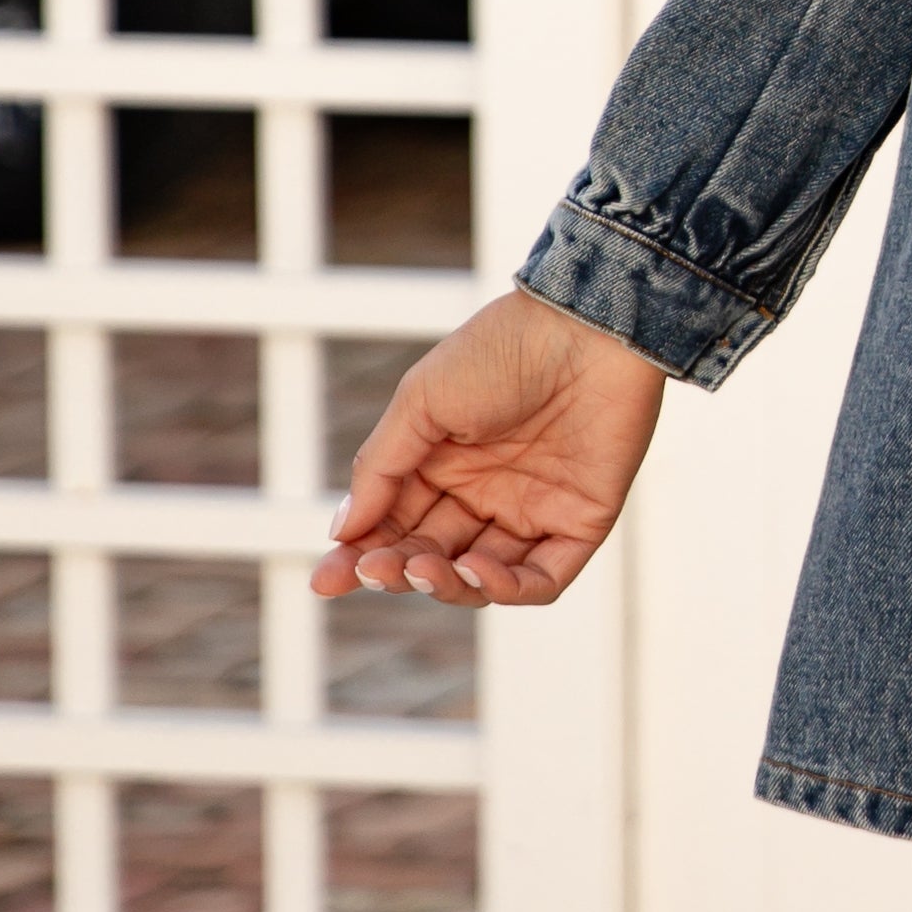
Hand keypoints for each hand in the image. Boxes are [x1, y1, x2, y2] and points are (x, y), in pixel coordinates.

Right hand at [309, 286, 664, 610]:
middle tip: (373, 570)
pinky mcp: (581, 522)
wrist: (586, 323)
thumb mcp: (422, 400)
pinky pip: (542, 578)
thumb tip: (342, 531)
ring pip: (480, 579)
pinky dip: (508, 588)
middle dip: (397, 571)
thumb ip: (381, 468)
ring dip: (446, 585)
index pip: (394, 526)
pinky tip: (475, 570)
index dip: (361, 555)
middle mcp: (486, 492)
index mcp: (443, 463)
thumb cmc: (501, 350)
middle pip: (431, 557)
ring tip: (423, 568)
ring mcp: (533, 510)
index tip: (325, 579)